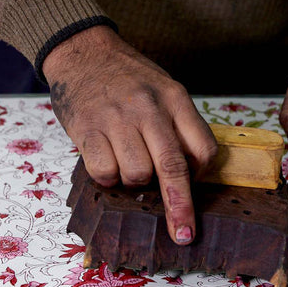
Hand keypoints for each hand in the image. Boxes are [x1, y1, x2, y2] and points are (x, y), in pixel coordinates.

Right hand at [43, 26, 216, 243]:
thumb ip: (180, 124)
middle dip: (180, 207)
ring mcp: (118, 118)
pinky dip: (108, 178)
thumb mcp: (165, 89)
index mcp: (175, 98)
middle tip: (184, 235)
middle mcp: (150, 108)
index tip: (195, 186)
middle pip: (173, 167)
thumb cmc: (128, 77)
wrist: (84, 51)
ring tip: (126, 160)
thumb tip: (191, 172)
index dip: (202, 175)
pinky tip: (107, 160)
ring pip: (138, 174)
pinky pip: (105, 173)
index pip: (203, 148)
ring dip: (134, 181)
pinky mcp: (88, 129)